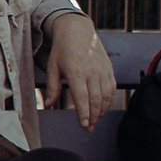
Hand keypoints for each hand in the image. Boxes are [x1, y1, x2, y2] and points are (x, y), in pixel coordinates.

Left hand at [44, 13, 114, 131]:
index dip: (84, 113)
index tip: (84, 125)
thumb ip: (52, 87)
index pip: (82, 97)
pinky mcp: (109, 70)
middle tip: (88, 129)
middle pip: (96, 100)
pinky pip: (112, 89)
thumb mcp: (52, 66)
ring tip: (94, 122)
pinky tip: (102, 109)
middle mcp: (92, 72)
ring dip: (101, 111)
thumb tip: (48, 105)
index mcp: (76, 71)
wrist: (78, 31)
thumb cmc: (62, 50)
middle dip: (93, 117)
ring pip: (106, 96)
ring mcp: (103, 71)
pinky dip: (108, 101)